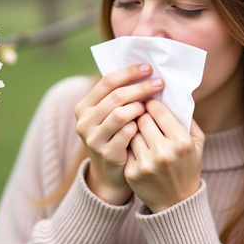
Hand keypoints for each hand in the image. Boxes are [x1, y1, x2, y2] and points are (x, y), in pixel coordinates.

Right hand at [74, 64, 164, 204]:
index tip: (148, 68)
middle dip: (141, 87)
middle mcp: (84, 121)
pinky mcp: (105, 153)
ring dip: (139, 108)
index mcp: (84, 106)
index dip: (129, 72)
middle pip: (116, 96)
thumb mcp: (109, 115)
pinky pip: (126, 133)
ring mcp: (93, 138)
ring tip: (148, 108)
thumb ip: (118, 96)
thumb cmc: (116, 136)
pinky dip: (138, 126)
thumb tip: (143, 69)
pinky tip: (145, 126)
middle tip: (159, 83)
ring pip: (120, 113)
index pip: (107, 81)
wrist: (110, 174)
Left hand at [124, 98, 204, 212]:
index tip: (149, 102)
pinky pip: (125, 146)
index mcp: (181, 142)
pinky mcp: (132, 173)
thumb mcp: (197, 142)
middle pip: (142, 118)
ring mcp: (146, 164)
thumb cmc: (188, 165)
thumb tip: (171, 95)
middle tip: (140, 112)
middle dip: (141, 113)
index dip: (151, 103)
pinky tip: (133, 143)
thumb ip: (186, 118)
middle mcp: (163, 152)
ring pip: (130, 131)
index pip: (158, 110)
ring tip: (137, 128)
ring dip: (132, 127)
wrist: (177, 202)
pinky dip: (128, 142)